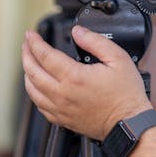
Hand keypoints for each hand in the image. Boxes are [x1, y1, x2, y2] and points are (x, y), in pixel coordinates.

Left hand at [21, 25, 152, 140]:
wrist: (128, 124)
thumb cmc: (126, 94)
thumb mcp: (118, 58)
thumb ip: (95, 42)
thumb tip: (78, 32)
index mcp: (74, 77)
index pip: (45, 56)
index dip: (35, 42)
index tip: (31, 34)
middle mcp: (63, 94)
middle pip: (33, 72)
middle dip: (26, 54)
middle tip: (27, 44)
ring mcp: (61, 109)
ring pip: (32, 90)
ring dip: (27, 73)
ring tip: (29, 62)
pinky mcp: (63, 119)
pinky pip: (39, 106)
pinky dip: (33, 93)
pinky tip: (36, 86)